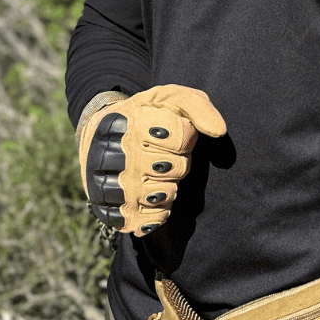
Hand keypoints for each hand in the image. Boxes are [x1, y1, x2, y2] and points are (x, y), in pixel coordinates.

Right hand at [77, 84, 226, 236]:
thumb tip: (218, 131)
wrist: (101, 134)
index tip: (171, 134)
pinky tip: (152, 198)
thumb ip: (199, 108)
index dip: (184, 138)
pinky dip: (157, 213)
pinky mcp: (109, 211)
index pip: (179, 139)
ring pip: (159, 196)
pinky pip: (146, 221)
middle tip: (162, 155)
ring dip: (167, 188)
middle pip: (171, 168)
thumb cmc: (146, 116)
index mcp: (130, 123)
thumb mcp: (171, 98)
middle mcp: (114, 154)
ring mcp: (109, 185)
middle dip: (176, 162)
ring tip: (155, 175)